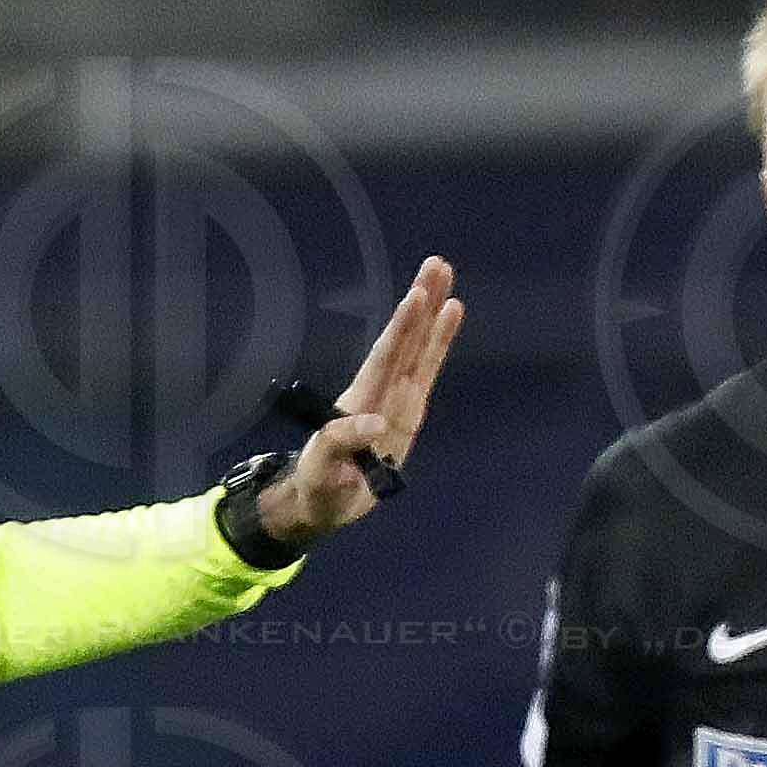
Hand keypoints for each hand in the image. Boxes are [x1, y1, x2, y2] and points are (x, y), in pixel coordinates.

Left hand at [253, 258, 463, 548]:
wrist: (325, 502)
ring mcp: (396, 400)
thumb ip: (341, 443)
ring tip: (447, 278)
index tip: (415, 298)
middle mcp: (380, 392)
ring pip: (418, 351)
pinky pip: (427, 374)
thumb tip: (377, 425)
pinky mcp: (409, 413)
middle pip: (404, 342)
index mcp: (360, 402)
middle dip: (420, 304)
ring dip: (433, 316)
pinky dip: (438, 347)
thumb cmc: (318, 484)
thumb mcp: (321, 469)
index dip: (401, 330)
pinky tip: (449, 317)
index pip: (384, 358)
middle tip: (437, 264)